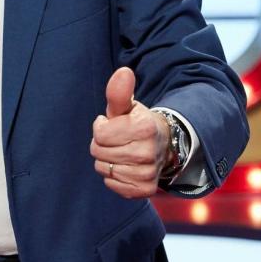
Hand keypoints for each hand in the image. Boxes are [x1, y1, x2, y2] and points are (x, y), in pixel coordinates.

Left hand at [90, 66, 170, 198]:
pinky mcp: (144, 189)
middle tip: (117, 140)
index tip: (113, 124)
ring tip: (122, 152)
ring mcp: (148, 173)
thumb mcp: (127, 106)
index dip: (101, 128)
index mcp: (144, 127)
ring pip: (103, 169)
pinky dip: (113, 177)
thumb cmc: (136, 123)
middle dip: (102, 144)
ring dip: (107, 160)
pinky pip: (112, 185)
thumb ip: (119, 91)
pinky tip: (125, 167)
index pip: (100, 134)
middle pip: (99, 152)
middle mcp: (149, 152)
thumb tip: (123, 72)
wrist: (162, 146)